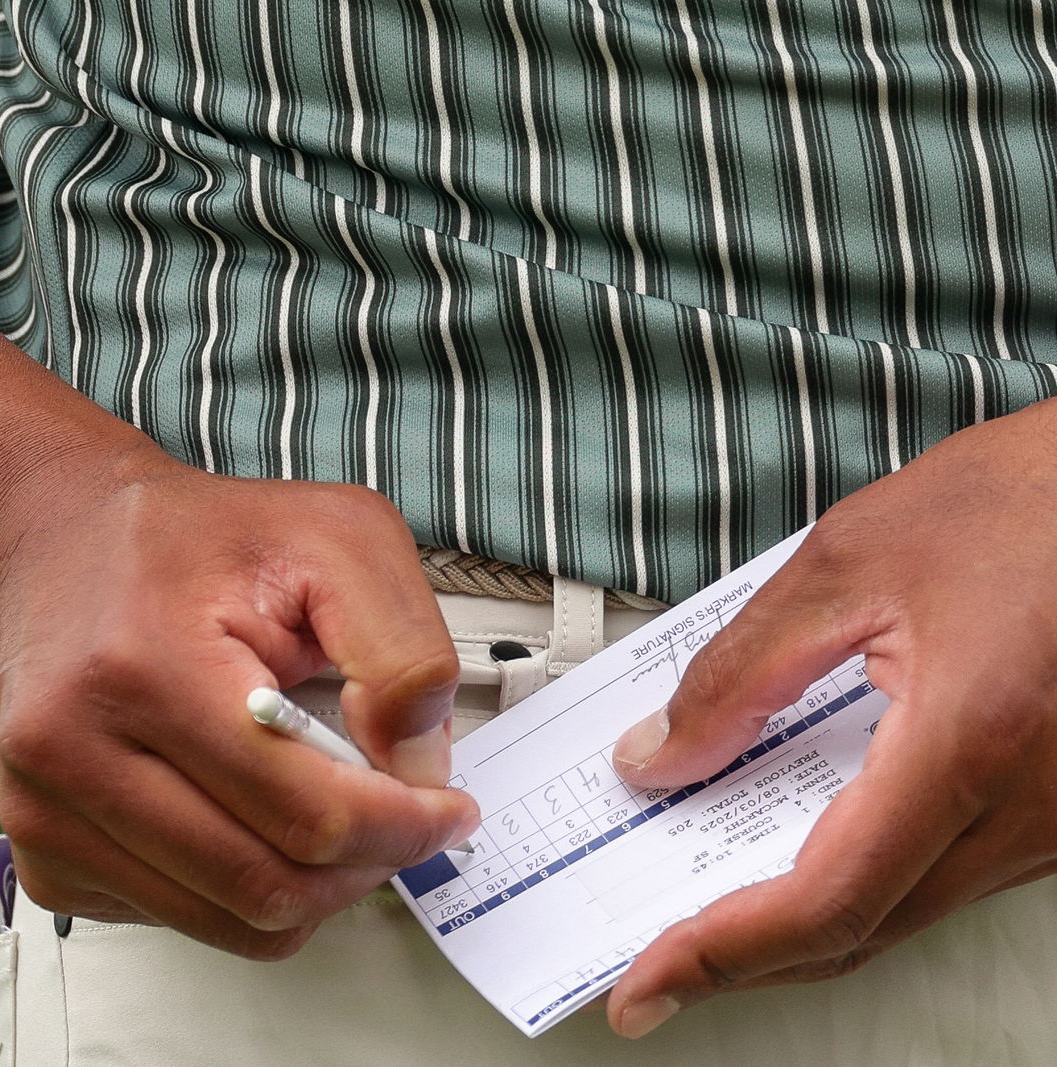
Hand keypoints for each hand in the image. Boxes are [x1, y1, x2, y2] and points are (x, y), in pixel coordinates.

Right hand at [0, 448, 479, 959]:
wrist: (48, 544)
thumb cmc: (179, 540)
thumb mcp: (330, 535)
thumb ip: (399, 644)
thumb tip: (417, 764)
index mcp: (142, 667)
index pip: (304, 812)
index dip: (402, 828)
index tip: (444, 813)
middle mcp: (71, 750)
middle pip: (269, 886)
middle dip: (365, 864)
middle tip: (402, 820)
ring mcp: (45, 812)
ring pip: (230, 924)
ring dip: (310, 887)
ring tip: (330, 811)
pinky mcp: (43, 853)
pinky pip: (179, 921)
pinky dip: (238, 889)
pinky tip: (245, 814)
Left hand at [604, 399, 1056, 1036]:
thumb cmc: (1024, 503)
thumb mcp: (849, 564)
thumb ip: (740, 673)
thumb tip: (660, 756)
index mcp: (973, 739)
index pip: (828, 895)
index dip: (723, 952)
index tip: (645, 981)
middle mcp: (1029, 806)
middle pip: (862, 929)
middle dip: (743, 959)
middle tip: (654, 967)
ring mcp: (1053, 823)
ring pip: (902, 914)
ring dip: (798, 923)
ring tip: (700, 911)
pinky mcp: (1055, 815)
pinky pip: (941, 879)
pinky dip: (856, 885)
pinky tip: (793, 861)